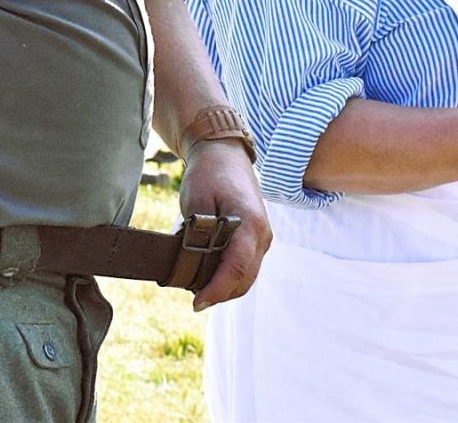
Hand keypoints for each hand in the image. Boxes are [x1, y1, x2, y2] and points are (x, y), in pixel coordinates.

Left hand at [179, 138, 270, 311]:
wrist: (224, 154)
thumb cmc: (208, 174)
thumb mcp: (196, 202)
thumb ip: (198, 234)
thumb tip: (193, 266)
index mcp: (251, 224)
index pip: (236, 269)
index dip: (216, 290)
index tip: (196, 303)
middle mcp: (263, 234)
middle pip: (244, 280)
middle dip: (220, 294)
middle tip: (194, 299)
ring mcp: (264, 237)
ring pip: (247, 277)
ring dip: (225, 287)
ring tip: (197, 287)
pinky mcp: (258, 238)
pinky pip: (246, 266)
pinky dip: (230, 276)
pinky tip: (208, 274)